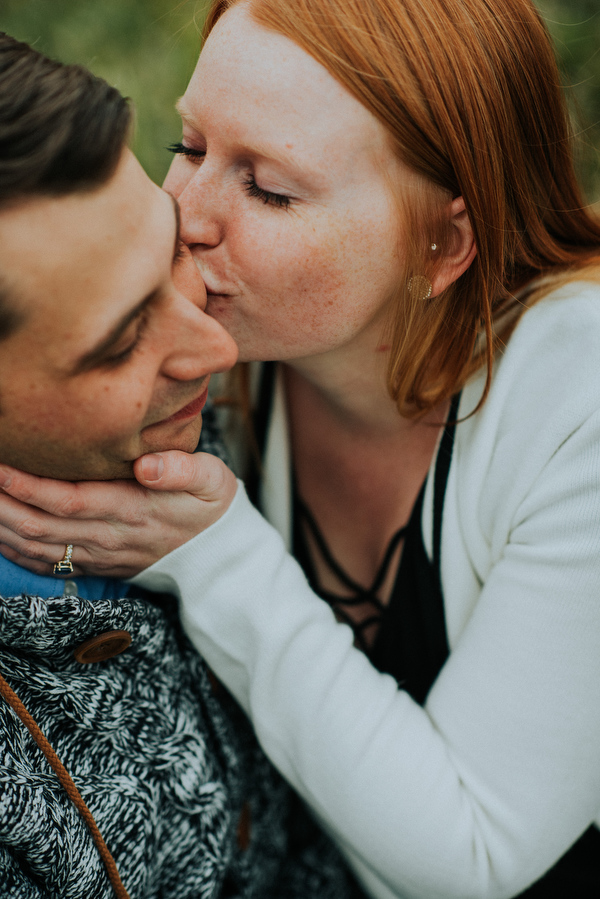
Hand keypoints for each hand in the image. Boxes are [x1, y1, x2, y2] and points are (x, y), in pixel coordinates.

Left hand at [0, 451, 237, 578]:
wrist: (218, 557)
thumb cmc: (210, 507)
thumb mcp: (212, 479)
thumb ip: (182, 469)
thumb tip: (148, 464)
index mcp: (132, 509)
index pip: (67, 498)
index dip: (26, 483)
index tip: (0, 461)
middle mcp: (108, 536)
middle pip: (39, 524)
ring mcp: (98, 555)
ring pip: (34, 545)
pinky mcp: (93, 565)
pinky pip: (43, 562)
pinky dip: (12, 548)